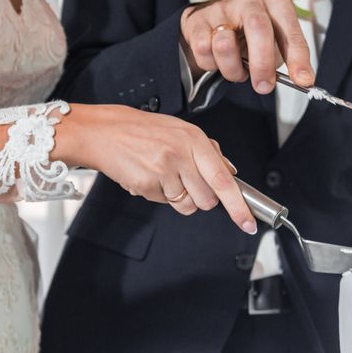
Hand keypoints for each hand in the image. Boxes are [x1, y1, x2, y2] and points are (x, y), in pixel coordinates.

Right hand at [55, 104, 257, 234]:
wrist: (103, 132)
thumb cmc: (142, 130)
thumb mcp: (181, 130)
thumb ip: (209, 151)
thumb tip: (231, 172)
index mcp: (194, 139)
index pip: (224, 180)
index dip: (239, 205)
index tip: (248, 222)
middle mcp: (181, 155)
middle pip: (208, 200)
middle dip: (201, 197)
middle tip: (185, 180)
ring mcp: (163, 171)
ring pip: (187, 205)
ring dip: (180, 198)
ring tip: (165, 176)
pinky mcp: (146, 185)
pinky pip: (164, 203)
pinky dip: (158, 195)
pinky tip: (149, 176)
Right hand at [180, 0, 314, 93]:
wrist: (213, 23)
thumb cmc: (250, 36)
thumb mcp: (273, 43)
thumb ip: (286, 59)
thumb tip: (302, 80)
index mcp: (275, 2)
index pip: (290, 32)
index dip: (298, 58)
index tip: (304, 81)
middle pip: (258, 29)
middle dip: (262, 64)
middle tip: (263, 87)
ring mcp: (221, 7)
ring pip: (225, 45)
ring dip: (232, 70)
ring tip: (237, 71)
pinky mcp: (198, 20)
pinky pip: (203, 51)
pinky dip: (211, 65)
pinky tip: (217, 61)